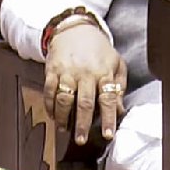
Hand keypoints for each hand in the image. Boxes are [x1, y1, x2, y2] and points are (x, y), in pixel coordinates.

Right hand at [44, 23, 126, 144]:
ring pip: (64, 99)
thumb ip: (118, 86)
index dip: (108, 118)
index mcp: (103, 72)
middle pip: (84, 103)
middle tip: (80, 140)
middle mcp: (85, 73)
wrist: (74, 29)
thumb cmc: (98, 50)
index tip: (108, 135)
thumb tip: (119, 109)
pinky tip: (53, 116)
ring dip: (63, 118)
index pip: (108, 99)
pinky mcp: (51, 71)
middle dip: (82, 124)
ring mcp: (67, 72)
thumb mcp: (115, 62)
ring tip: (64, 129)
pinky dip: (49, 106)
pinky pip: (49, 92)